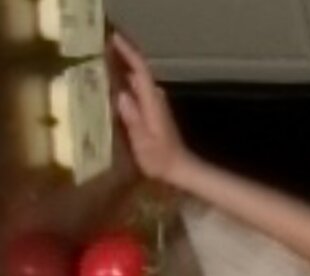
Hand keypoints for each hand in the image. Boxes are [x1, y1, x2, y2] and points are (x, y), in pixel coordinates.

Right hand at [111, 33, 191, 184]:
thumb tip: (121, 94)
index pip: (140, 69)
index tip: (112, 37)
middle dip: (121, 55)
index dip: (128, 52)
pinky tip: (109, 84)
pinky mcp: (152, 112)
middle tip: (95, 45)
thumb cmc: (161, 159)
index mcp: (152, 102)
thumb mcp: (143, 142)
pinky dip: (124, 81)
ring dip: (121, 67)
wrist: (180, 169)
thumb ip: (133, 118)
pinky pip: (136, 89)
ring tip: (97, 60)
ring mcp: (155, 104)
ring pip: (136, 79)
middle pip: (138, 70)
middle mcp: (155, 98)